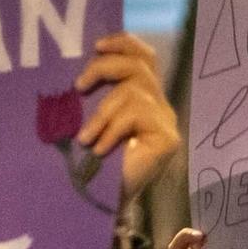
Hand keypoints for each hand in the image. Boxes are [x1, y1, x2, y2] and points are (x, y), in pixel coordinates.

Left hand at [74, 33, 181, 210]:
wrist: (104, 204)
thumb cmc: (93, 164)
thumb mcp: (94, 118)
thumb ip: (101, 92)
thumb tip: (87, 62)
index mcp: (145, 98)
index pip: (145, 57)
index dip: (123, 44)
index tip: (96, 46)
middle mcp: (160, 108)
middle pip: (140, 65)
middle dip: (105, 69)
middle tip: (79, 87)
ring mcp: (166, 123)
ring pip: (134, 91)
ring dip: (102, 113)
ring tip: (86, 138)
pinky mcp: (168, 139)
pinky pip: (136, 113)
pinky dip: (111, 128)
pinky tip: (99, 148)